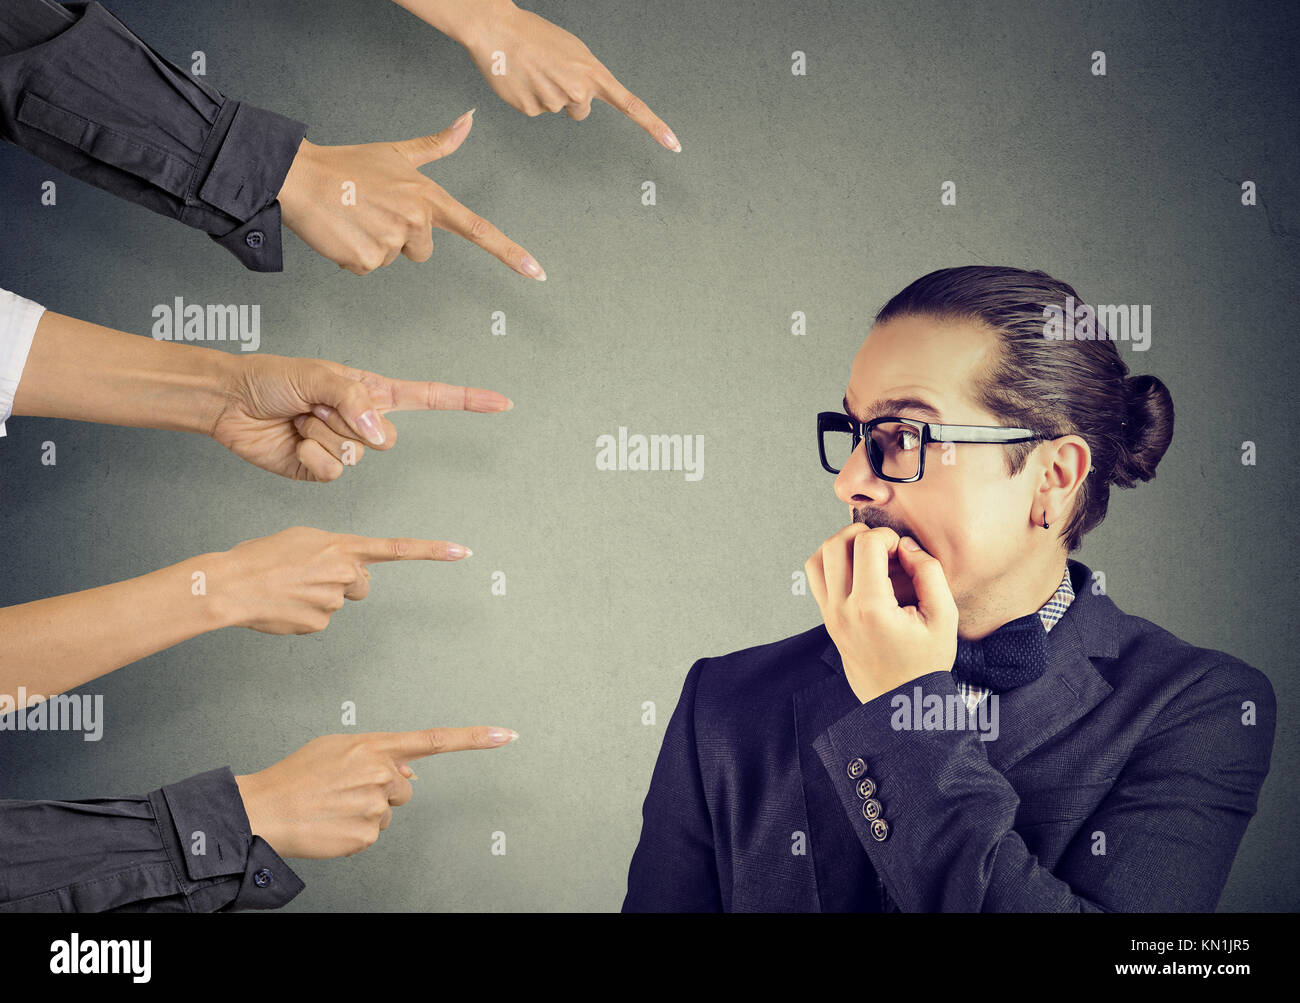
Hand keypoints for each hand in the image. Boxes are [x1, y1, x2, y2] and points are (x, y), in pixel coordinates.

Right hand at [206, 527, 470, 633]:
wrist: (230, 584)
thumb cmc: (261, 557)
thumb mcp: (303, 539)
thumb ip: (335, 550)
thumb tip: (349, 571)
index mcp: (342, 546)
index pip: (397, 549)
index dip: (432, 551)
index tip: (463, 552)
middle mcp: (345, 572)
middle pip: (361, 584)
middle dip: (344, 582)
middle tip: (309, 576)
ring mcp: (334, 601)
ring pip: (338, 602)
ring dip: (318, 597)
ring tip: (287, 588)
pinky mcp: (319, 624)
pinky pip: (320, 620)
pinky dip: (304, 615)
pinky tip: (284, 606)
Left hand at [208, 353, 511, 481]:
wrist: (232, 403)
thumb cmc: (273, 378)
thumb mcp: (320, 376)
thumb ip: (356, 401)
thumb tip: (380, 434)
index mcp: (371, 392)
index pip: (430, 398)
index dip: (467, 401)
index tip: (502, 403)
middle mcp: (363, 421)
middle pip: (386, 439)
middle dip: (348, 422)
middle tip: (315, 406)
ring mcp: (345, 447)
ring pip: (357, 458)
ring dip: (323, 437)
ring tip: (300, 419)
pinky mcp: (322, 470)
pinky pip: (333, 473)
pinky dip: (310, 457)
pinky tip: (294, 441)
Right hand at [235, 726, 517, 858]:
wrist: (263, 810)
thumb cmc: (296, 777)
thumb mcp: (335, 747)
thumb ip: (377, 752)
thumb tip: (411, 770)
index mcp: (374, 746)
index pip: (434, 739)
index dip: (474, 738)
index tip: (507, 734)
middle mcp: (380, 773)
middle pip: (404, 787)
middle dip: (383, 790)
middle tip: (346, 791)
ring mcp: (375, 806)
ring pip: (389, 813)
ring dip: (367, 812)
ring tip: (334, 807)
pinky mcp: (366, 835)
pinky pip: (373, 836)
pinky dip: (355, 833)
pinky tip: (332, 825)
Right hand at [276, 110, 544, 277]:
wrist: (301, 176)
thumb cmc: (348, 165)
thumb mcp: (398, 153)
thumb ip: (438, 145)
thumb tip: (468, 120)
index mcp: (428, 197)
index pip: (478, 229)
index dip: (510, 253)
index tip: (536, 272)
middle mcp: (416, 220)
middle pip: (423, 251)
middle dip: (400, 239)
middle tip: (374, 212)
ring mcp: (391, 241)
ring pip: (392, 260)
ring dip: (373, 245)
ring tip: (355, 217)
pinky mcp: (366, 259)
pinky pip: (368, 269)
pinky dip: (353, 256)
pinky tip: (343, 231)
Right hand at [450, 1, 678, 149]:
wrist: (497, 30)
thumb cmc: (535, 36)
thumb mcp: (572, 51)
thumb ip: (585, 77)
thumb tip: (581, 101)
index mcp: (593, 73)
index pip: (631, 105)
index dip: (654, 127)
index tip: (674, 145)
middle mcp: (578, 91)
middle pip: (581, 111)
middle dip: (569, 97)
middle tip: (551, 72)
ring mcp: (554, 102)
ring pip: (557, 110)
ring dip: (546, 93)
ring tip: (533, 70)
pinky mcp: (531, 110)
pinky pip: (535, 110)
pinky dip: (528, 97)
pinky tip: (521, 79)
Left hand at [805, 525, 958, 703]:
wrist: (901, 703)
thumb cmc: (925, 663)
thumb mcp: (944, 618)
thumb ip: (929, 573)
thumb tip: (907, 546)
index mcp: (870, 608)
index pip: (866, 544)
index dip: (888, 536)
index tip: (904, 552)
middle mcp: (842, 610)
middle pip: (835, 544)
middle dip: (862, 533)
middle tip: (885, 547)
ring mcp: (829, 616)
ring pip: (817, 559)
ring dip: (841, 546)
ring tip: (867, 553)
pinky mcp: (827, 620)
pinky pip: (816, 579)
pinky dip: (831, 564)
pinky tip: (858, 571)